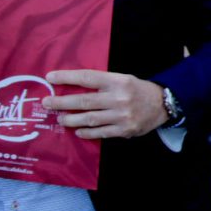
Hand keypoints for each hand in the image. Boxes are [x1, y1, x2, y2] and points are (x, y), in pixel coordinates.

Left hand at [43, 71, 168, 138]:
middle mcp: (119, 98)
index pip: (88, 78)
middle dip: (62, 102)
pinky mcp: (125, 130)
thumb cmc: (137, 89)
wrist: (163, 104)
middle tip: (47, 103)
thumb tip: (72, 86)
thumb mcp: (122, 79)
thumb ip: (101, 83)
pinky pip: (100, 132)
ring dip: (71, 119)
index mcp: (117, 81)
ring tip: (60, 119)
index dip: (67, 77)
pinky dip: (86, 132)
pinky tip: (77, 131)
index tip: (50, 77)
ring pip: (89, 119)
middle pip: (84, 100)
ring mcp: (122, 115)